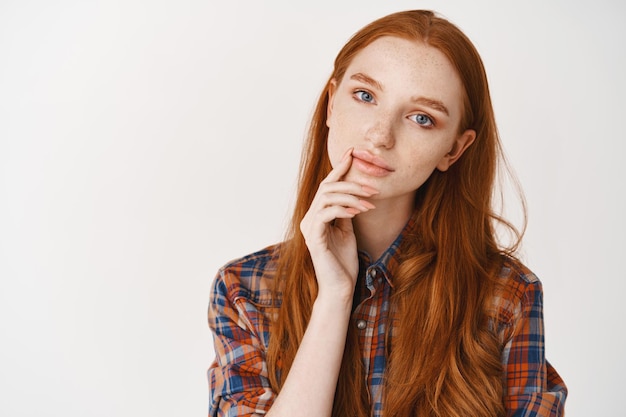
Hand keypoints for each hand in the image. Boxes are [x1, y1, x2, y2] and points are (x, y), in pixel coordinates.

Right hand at [299, 148, 377, 299]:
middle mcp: (309, 219)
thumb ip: (346, 212)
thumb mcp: (347, 231)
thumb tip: (354, 194)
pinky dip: (343, 209)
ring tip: (370, 203)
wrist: (340, 287)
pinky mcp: (314, 238)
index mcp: (316, 216)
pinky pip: (326, 214)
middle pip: (327, 188)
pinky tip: (358, 212)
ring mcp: (309, 228)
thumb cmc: (344, 262)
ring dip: (351, 196)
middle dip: (351, 183)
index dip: (339, 168)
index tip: (353, 153)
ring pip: (326, 198)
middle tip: (374, 188)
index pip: (327, 186)